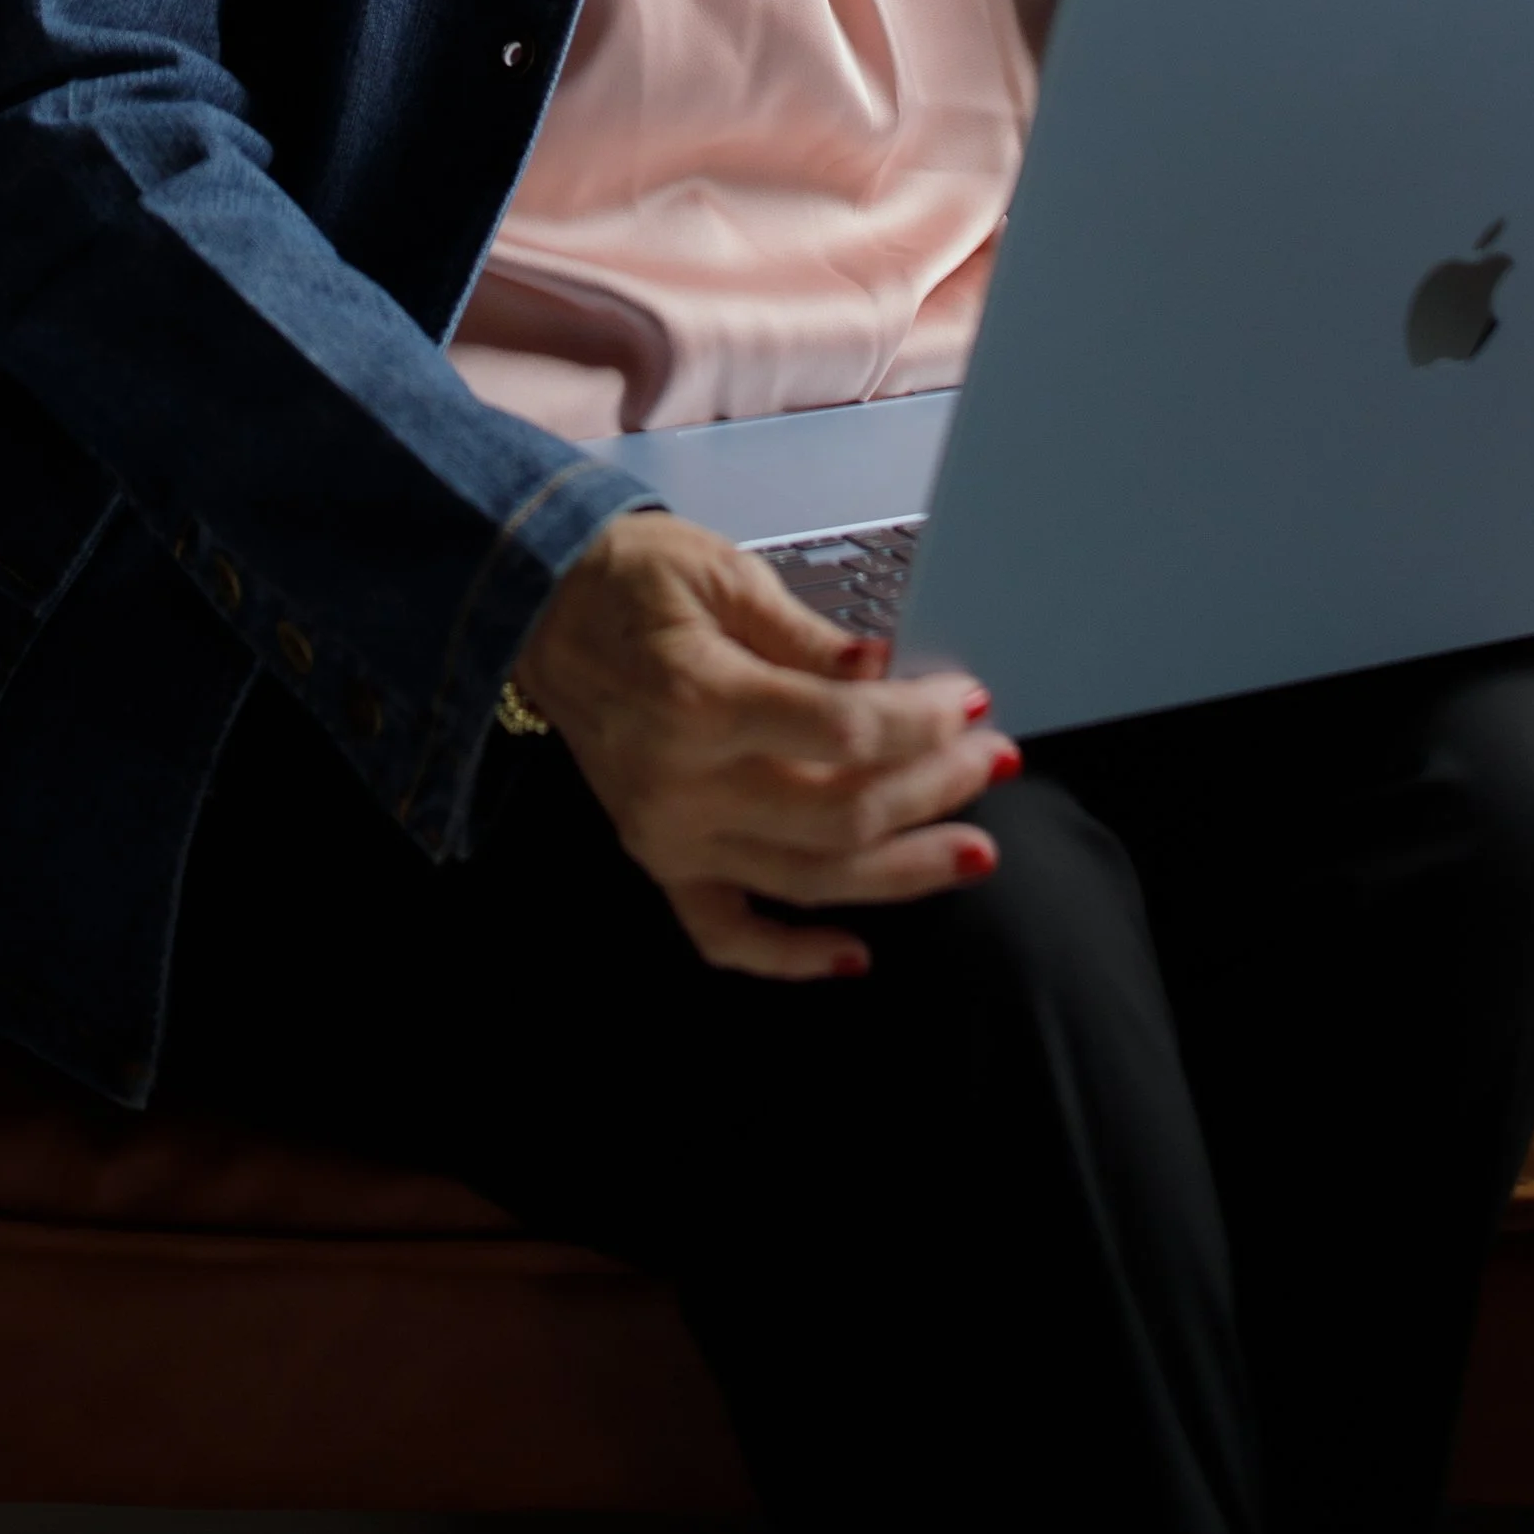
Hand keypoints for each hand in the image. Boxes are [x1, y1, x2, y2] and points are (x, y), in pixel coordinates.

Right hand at [514, 511, 1016, 980]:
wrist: (539, 608)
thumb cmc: (636, 579)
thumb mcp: (726, 576)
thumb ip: (809, 635)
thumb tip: (886, 670)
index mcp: (701, 700)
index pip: (843, 733)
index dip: (921, 722)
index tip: (971, 699)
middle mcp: (683, 784)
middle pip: (841, 813)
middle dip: (933, 789)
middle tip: (994, 760)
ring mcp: (668, 835)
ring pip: (808, 879)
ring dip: (901, 872)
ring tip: (974, 853)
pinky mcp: (656, 860)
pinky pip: (724, 933)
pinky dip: (787, 957)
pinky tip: (854, 955)